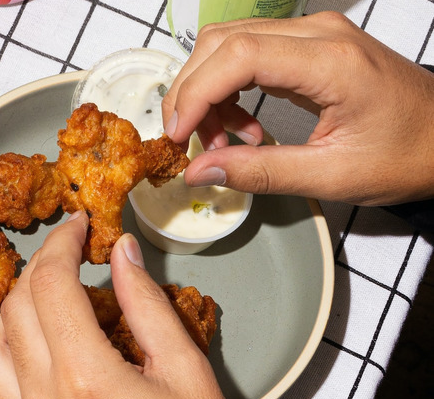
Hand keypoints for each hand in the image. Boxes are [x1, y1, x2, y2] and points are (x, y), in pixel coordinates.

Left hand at [0, 213, 266, 398]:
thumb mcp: (188, 372)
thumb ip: (147, 305)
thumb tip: (121, 252)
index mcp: (88, 377)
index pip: (49, 283)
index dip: (60, 243)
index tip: (76, 229)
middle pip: (13, 309)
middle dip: (38, 271)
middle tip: (66, 262)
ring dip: (3, 320)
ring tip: (40, 313)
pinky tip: (7, 367)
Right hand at [161, 11, 433, 204]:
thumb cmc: (408, 153)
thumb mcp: (333, 176)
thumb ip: (261, 173)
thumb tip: (199, 171)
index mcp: (332, 62)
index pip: (238, 55)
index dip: (196, 93)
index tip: (178, 135)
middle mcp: (320, 34)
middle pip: (223, 42)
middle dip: (192, 92)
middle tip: (188, 142)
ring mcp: (315, 34)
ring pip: (229, 44)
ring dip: (208, 93)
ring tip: (221, 143)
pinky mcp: (310, 45)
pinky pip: (248, 54)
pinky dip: (229, 90)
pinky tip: (243, 129)